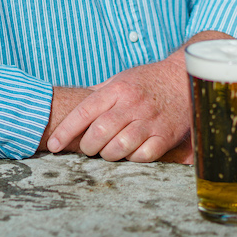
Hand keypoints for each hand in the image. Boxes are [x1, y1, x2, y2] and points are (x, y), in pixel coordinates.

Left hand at [47, 56, 191, 162]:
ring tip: (106, 152)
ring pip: (120, 147)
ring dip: (108, 155)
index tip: (54, 145)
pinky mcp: (166, 135)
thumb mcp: (120, 78)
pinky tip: (130, 154)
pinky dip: (133, 159)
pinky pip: (144, 155)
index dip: (65, 131)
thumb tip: (70, 104)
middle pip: (99, 132)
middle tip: (87, 148)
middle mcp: (132, 104)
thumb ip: (98, 93)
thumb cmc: (147, 80)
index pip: (83, 112)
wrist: (183, 77)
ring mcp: (150, 120)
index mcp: (117, 89)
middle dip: (87, 146)